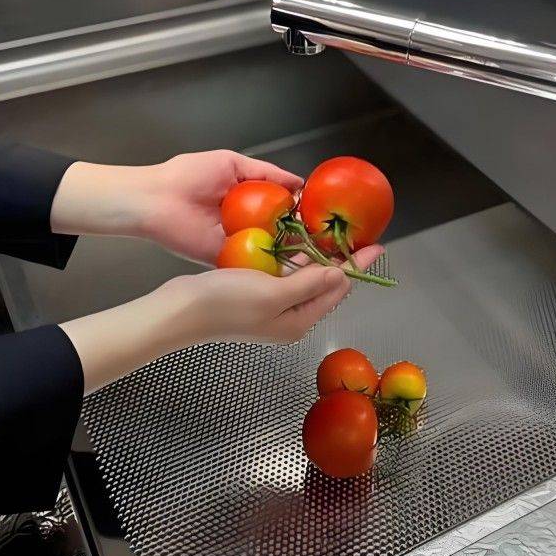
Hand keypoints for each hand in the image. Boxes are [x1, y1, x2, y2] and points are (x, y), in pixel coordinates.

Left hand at [51, 150, 302, 263]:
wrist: (155, 200)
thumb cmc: (187, 176)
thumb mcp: (232, 163)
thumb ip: (266, 173)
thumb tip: (297, 182)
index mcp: (247, 200)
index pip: (282, 208)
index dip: (302, 212)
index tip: (324, 215)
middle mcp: (244, 223)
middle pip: (280, 232)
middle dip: (301, 236)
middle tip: (327, 240)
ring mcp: (236, 242)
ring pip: (269, 250)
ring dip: (290, 253)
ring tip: (318, 256)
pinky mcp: (224, 259)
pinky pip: (249, 264)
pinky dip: (267, 267)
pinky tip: (291, 268)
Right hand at [61, 244, 382, 393]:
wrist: (179, 312)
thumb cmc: (226, 304)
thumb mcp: (274, 293)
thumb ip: (310, 284)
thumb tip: (342, 275)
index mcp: (299, 321)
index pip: (338, 289)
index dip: (357, 266)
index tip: (376, 246)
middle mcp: (289, 317)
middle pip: (324, 285)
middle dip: (340, 261)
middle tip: (356, 235)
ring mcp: (271, 307)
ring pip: (304, 279)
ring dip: (318, 258)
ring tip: (332, 234)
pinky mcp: (254, 296)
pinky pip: (284, 275)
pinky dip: (294, 259)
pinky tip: (295, 241)